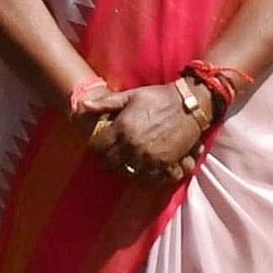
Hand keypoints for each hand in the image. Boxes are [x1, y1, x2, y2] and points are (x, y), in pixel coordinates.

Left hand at [84, 81, 204, 184]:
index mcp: (122, 128)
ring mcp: (148, 157)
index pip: (99, 146)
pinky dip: (142, 174)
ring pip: (127, 172)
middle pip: (110, 162)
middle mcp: (132, 145)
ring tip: (126, 160)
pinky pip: (146, 177)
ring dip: (124, 167)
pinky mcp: (163, 164)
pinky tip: (142, 166)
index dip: (97, 146)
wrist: (190, 105)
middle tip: (112, 153)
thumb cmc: (159, 97)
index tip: (100, 143)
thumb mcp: (131, 95)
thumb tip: (82, 105)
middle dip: (108, 158)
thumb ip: (106, 103)